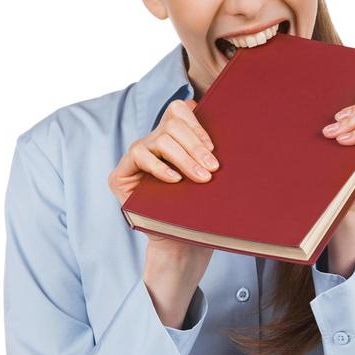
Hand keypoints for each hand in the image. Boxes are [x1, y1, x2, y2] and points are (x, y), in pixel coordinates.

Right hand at [108, 97, 217, 274]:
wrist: (178, 242)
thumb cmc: (195, 208)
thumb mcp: (205, 177)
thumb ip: (210, 155)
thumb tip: (233, 134)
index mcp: (171, 137)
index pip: (178, 111)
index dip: (196, 126)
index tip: (213, 149)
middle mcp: (151, 142)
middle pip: (172, 125)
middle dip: (195, 146)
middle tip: (212, 168)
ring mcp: (134, 156)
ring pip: (160, 140)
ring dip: (184, 159)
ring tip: (201, 177)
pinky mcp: (120, 174)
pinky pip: (140, 156)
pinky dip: (161, 168)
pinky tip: (176, 180)